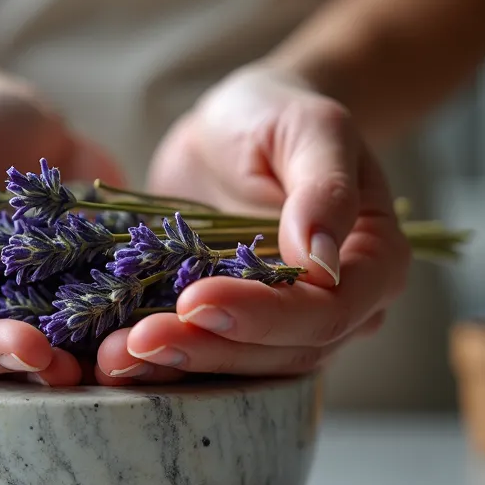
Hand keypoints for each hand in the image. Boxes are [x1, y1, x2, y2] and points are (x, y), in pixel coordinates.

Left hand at [95, 64, 410, 383]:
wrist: (234, 126)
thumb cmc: (279, 115)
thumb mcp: (310, 127)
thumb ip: (324, 188)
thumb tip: (322, 261)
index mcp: (373, 262)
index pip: (329, 310)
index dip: (265, 316)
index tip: (196, 299)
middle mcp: (340, 310)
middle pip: (284, 353)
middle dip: (211, 350)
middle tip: (142, 340)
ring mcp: (284, 328)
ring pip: (243, 368)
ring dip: (178, 368)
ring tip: (115, 357)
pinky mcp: (233, 329)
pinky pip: (204, 358)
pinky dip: (159, 364)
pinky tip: (110, 357)